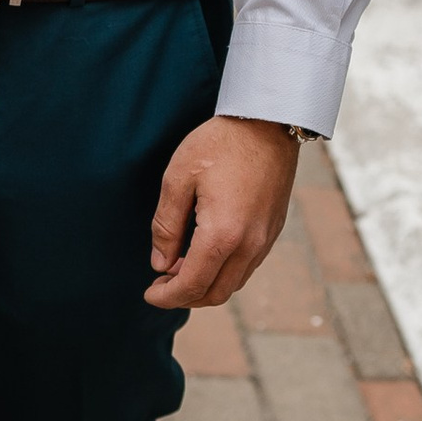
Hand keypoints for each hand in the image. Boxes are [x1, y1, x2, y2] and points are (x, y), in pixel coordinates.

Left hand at [146, 115, 298, 308]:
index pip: (193, 284)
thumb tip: (160, 263)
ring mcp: (266, 239)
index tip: (148, 295)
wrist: (267, 123)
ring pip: (233, 283)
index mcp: (223, 234)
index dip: (167, 297)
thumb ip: (166, 225)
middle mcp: (250, 245)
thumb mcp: (178, 178)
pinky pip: (247, 266)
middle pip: (216, 293)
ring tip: (178, 267)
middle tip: (160, 284)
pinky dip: (223, 272)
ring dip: (205, 285)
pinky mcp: (273, 230)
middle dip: (185, 297)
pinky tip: (204, 254)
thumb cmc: (218, 145)